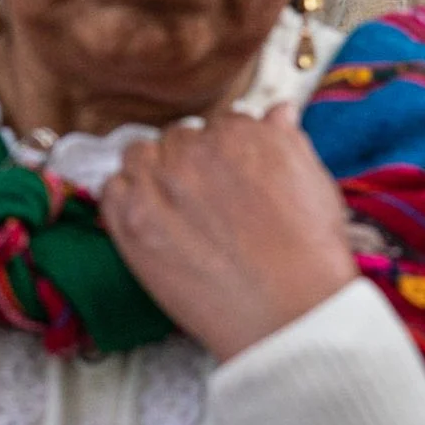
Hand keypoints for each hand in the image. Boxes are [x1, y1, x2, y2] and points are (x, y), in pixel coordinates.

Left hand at [97, 106, 356, 361]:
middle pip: (176, 138)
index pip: (219, 125)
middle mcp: (195, 150)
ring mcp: (159, 183)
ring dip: (151, 173)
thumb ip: (286, 139)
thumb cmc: (310, 253)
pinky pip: (111, 189)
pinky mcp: (132, 219)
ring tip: (173, 208)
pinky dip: (124, 198)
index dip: (223, 153)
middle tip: (203, 200)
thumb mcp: (313, 182)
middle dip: (188, 162)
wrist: (290, 311)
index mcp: (241, 133)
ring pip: (138, 156)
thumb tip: (277, 112)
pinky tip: (147, 220)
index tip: (228, 177)